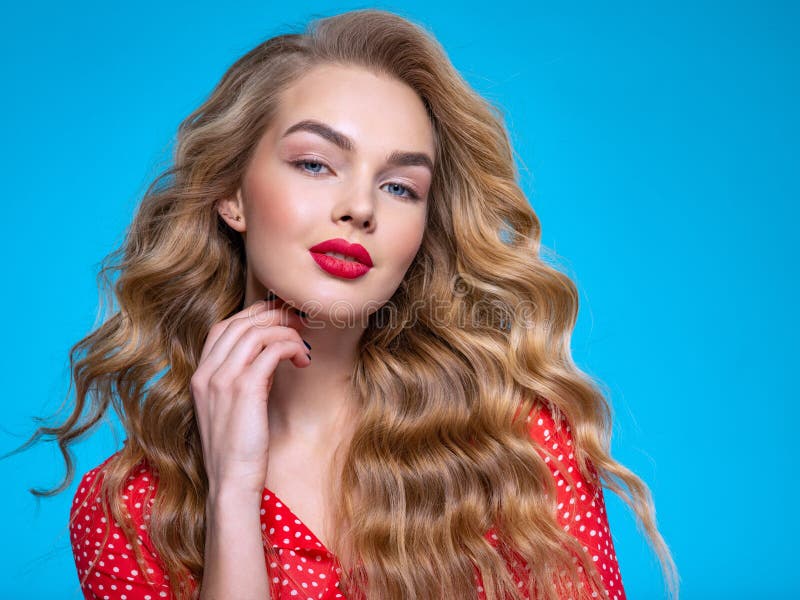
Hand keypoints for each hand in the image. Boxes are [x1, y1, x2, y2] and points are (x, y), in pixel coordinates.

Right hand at [190, 295, 310, 497]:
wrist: (231, 481)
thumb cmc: (237, 449)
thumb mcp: (231, 408)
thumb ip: (241, 379)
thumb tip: (269, 355)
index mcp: (200, 376)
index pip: (223, 326)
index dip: (253, 315)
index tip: (278, 318)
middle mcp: (207, 373)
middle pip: (241, 322)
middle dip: (274, 315)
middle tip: (298, 322)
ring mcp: (223, 379)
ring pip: (258, 331)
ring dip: (286, 331)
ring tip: (303, 344)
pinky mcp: (245, 388)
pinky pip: (272, 349)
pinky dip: (291, 347)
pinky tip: (302, 360)